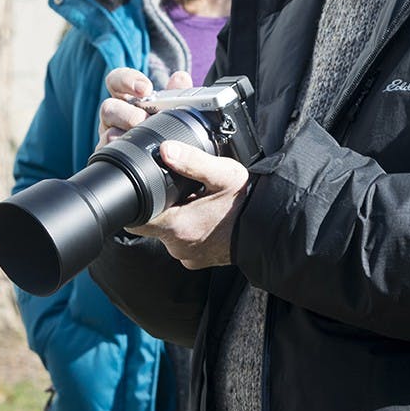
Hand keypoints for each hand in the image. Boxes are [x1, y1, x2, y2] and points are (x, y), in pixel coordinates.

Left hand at [98, 67, 248, 268]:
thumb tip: (164, 149)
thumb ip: (192, 161)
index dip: (137, 201)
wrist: (274, 229)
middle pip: (153, 223)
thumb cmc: (249, 203)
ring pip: (169, 233)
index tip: (145, 187)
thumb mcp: (223, 174)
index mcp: (176, 225)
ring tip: (197, 201)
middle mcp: (177, 246)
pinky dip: (190, 230)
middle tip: (182, 190)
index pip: (135, 218)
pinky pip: (184, 244)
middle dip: (162, 206)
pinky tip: (206, 217)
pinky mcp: (199, 261)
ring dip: (177, 218)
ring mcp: (188, 256)